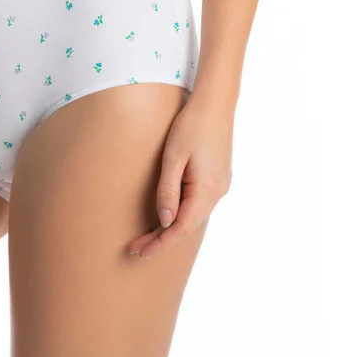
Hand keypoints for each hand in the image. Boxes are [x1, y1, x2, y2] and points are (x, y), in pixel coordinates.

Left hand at [127, 93, 233, 259]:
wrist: (215, 104)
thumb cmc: (190, 126)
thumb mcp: (173, 157)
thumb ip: (168, 191)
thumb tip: (165, 222)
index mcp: (207, 190)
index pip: (181, 228)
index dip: (160, 243)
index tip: (140, 252)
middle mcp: (218, 193)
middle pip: (187, 226)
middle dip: (162, 239)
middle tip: (136, 249)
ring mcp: (220, 186)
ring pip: (193, 217)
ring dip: (171, 228)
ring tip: (147, 237)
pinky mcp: (218, 179)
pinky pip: (197, 205)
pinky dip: (181, 215)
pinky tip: (167, 217)